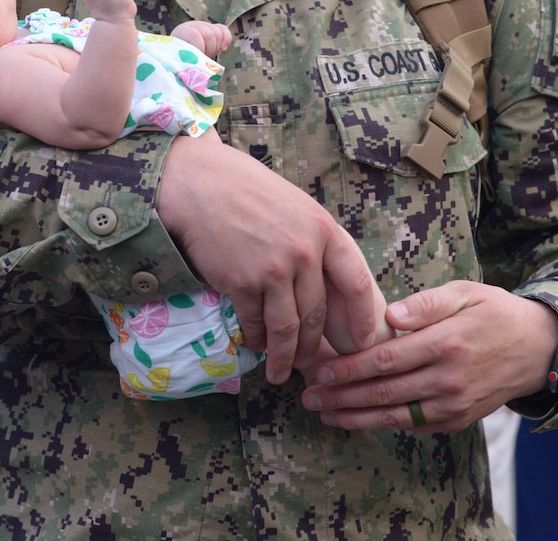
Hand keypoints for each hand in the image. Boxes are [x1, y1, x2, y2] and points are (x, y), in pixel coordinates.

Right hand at [156, 135, 379, 385]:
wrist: (197, 183)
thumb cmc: (245, 189)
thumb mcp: (295, 206)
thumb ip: (314, 240)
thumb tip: (327, 281)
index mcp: (324, 230)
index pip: (356, 284)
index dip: (360, 319)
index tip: (359, 342)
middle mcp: (304, 253)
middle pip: (317, 314)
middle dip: (314, 346)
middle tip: (311, 363)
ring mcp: (274, 270)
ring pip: (287, 328)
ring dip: (284, 357)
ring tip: (280, 374)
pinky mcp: (242, 283)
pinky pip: (254, 324)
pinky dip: (254, 340)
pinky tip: (253, 345)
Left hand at [169, 21, 232, 57]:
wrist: (179, 51)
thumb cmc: (179, 59)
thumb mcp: (181, 60)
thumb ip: (188, 60)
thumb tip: (197, 68)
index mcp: (182, 32)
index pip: (195, 35)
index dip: (200, 47)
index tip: (199, 59)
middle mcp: (193, 25)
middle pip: (209, 34)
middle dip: (209, 49)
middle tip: (203, 59)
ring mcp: (204, 25)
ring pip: (218, 33)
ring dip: (216, 47)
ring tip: (208, 56)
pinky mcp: (213, 28)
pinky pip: (224, 30)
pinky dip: (226, 39)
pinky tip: (223, 49)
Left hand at [300, 282, 557, 432]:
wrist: (537, 350)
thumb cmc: (493, 312)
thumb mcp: (465, 292)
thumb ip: (427, 303)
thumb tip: (389, 314)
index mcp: (446, 342)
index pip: (386, 359)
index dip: (350, 367)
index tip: (320, 368)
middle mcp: (448, 379)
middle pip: (384, 391)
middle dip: (341, 396)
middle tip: (308, 395)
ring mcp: (453, 405)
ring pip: (394, 415)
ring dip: (354, 417)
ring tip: (324, 413)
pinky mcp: (456, 421)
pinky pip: (411, 425)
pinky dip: (381, 423)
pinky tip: (356, 419)